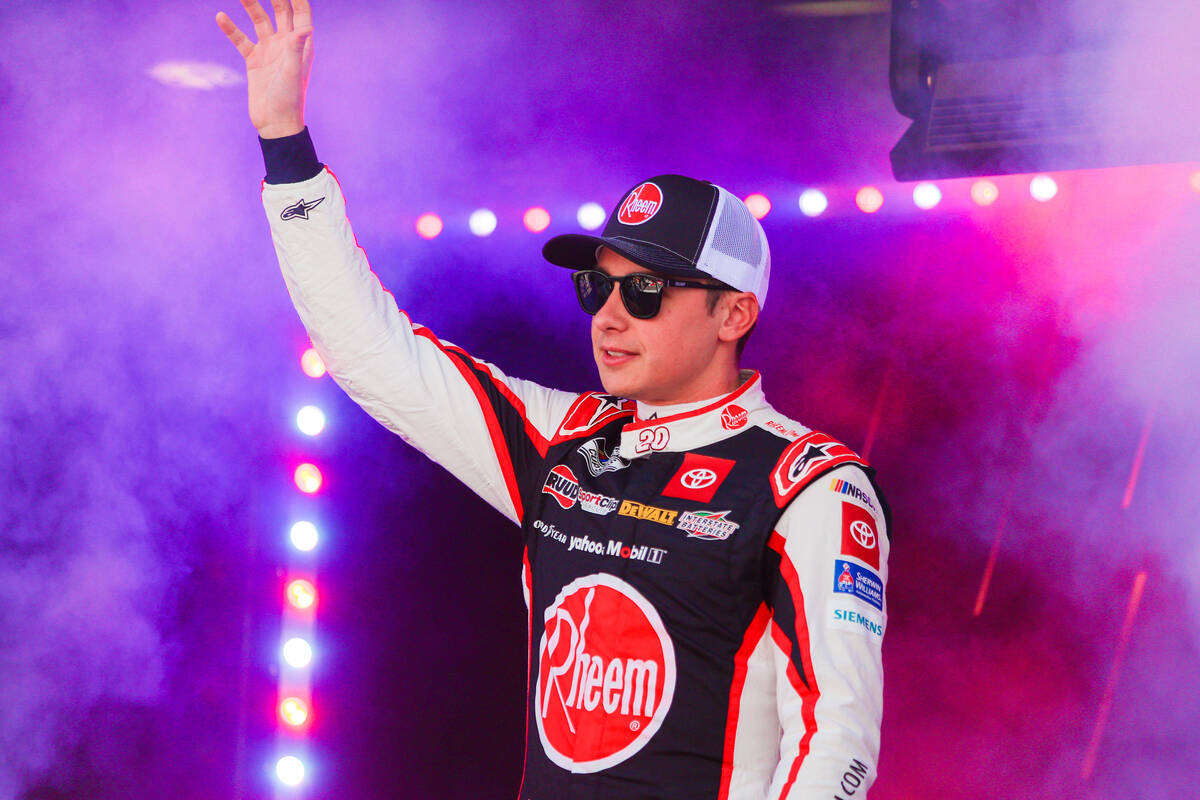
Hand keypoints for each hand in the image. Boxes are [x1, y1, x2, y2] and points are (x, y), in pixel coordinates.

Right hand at [216, 0, 313, 138]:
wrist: (274, 124)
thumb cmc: (289, 100)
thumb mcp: (293, 73)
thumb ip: (297, 48)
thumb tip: (305, 27)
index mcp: (301, 45)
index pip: (301, 13)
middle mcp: (286, 44)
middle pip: (280, 11)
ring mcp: (269, 51)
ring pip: (259, 21)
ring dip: (250, 5)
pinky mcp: (254, 60)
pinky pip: (241, 39)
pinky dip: (231, 29)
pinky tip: (220, 16)